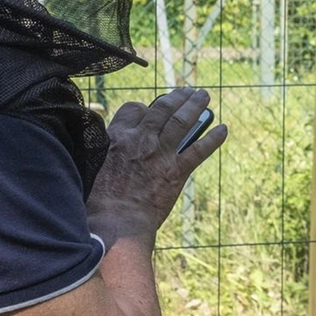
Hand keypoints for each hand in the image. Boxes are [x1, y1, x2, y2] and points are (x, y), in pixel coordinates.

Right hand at [85, 88, 227, 242]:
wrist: (116, 223)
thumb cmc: (98, 201)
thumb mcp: (92, 166)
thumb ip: (102, 150)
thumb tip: (102, 145)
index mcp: (118, 136)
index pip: (134, 109)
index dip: (143, 108)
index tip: (149, 110)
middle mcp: (142, 139)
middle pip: (162, 108)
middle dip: (177, 97)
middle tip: (188, 91)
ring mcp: (161, 153)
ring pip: (182, 121)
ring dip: (195, 106)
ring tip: (204, 96)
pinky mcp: (177, 171)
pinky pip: (199, 150)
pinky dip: (213, 138)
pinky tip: (223, 129)